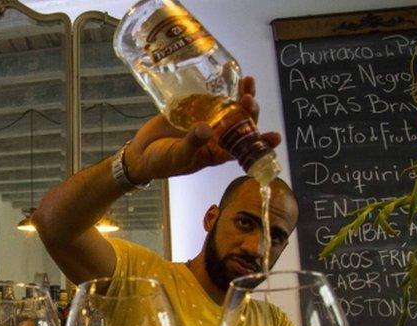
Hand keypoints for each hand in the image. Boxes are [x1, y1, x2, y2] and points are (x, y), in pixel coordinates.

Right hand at [124, 76, 281, 182]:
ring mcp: (208, 119)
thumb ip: (193, 143)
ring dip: (241, 94)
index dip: (263, 142)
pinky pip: (212, 95)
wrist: (141, 152)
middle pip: (242, 121)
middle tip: (249, 99)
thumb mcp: (178, 157)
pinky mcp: (196, 107)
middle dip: (251, 110)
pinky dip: (220, 84)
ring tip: (248, 81)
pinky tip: (227, 71)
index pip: (246, 148)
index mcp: (218, 152)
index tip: (275, 136)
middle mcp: (218, 135)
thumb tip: (206, 129)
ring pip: (230, 106)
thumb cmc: (162, 162)